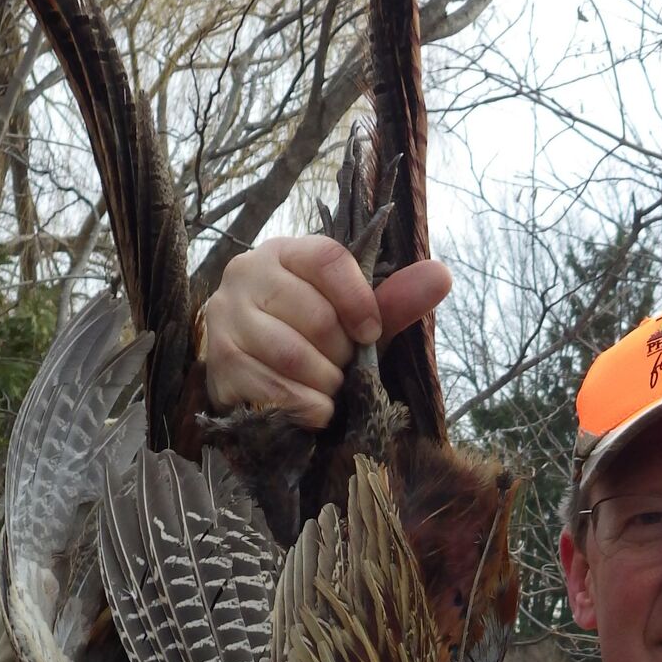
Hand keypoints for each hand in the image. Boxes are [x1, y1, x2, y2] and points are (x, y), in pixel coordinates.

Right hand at [202, 234, 451, 426]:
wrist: (253, 379)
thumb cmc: (309, 341)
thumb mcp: (353, 318)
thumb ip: (394, 300)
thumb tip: (442, 275)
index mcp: (285, 253)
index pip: (329, 259)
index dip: (360, 300)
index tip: (371, 332)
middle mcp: (246, 275)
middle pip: (315, 315)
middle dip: (340, 354)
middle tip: (339, 367)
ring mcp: (226, 319)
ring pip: (293, 355)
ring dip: (325, 384)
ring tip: (328, 389)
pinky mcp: (219, 364)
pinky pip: (274, 390)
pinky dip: (306, 409)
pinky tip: (312, 409)